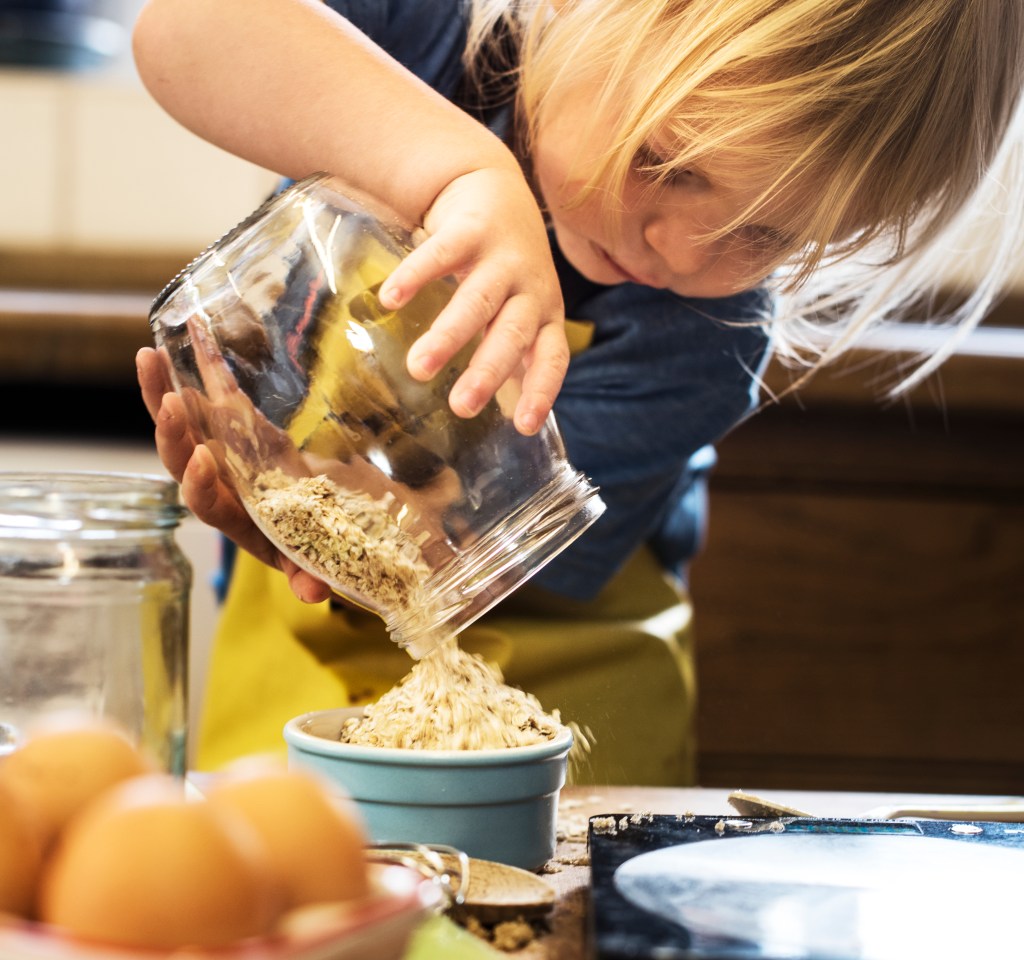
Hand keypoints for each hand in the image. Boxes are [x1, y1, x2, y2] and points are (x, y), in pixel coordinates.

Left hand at [136, 346, 331, 602]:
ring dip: (160, 393)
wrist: (321, 515)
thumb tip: (314, 594)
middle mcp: (218, 484)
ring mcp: (220, 451)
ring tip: (148, 358)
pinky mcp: (232, 427)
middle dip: (172, 433)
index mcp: (234, 516)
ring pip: (181, 425)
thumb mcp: (314, 557)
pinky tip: (185, 335)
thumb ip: (308, 573)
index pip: (204, 504)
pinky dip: (192, 370)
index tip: (205, 461)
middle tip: (171, 401)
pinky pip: (206, 398)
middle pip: (181, 460)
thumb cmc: (315, 540)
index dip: (199, 485)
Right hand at [377, 166, 568, 435]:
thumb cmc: (504, 265)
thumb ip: (506, 348)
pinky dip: (416, 276)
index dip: (540, 390)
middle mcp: (530, 287)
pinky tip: (390, 300)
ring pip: (477, 301)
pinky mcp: (471, 229)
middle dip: (487, 372)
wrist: (494, 185)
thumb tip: (496, 413)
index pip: (551, 357)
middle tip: (461, 407)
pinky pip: (441, 254)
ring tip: (419, 369)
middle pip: (512, 334)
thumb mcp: (518, 305)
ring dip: (449, 335)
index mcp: (545, 312)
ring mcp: (502, 257)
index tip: (523, 426)